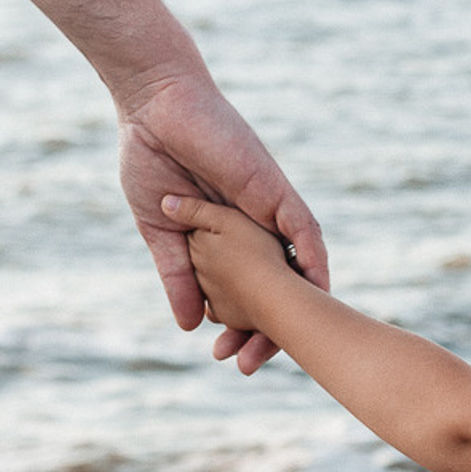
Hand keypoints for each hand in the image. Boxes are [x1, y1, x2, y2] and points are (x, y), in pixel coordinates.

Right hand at [117, 70, 326, 372]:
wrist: (153, 106)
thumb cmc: (151, 158)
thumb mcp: (162, 231)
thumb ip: (178, 275)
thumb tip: (190, 326)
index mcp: (230, 239)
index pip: (248, 292)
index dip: (243, 328)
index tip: (230, 359)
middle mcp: (256, 229)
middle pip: (279, 287)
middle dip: (272, 329)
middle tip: (250, 365)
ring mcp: (269, 209)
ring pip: (297, 265)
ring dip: (299, 303)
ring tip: (296, 342)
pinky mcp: (275, 189)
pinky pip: (306, 228)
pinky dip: (314, 258)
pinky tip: (319, 288)